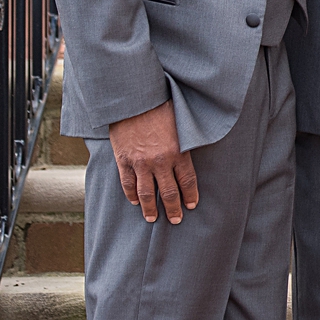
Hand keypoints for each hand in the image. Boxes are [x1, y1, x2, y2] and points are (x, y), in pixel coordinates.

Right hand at [109, 101, 196, 223]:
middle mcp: (160, 161)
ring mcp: (140, 162)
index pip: (188, 181)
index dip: (190, 195)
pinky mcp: (123, 160)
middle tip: (176, 220)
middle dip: (173, 208)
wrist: (133, 99)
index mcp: (178, 152)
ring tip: (152, 218)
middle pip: (168, 192)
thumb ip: (187, 139)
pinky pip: (127, 183)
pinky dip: (131, 194)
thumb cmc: (161, 106)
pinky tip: (134, 202)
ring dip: (150, 208)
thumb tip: (195, 147)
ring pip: (146, 193)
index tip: (192, 205)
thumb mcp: (181, 122)